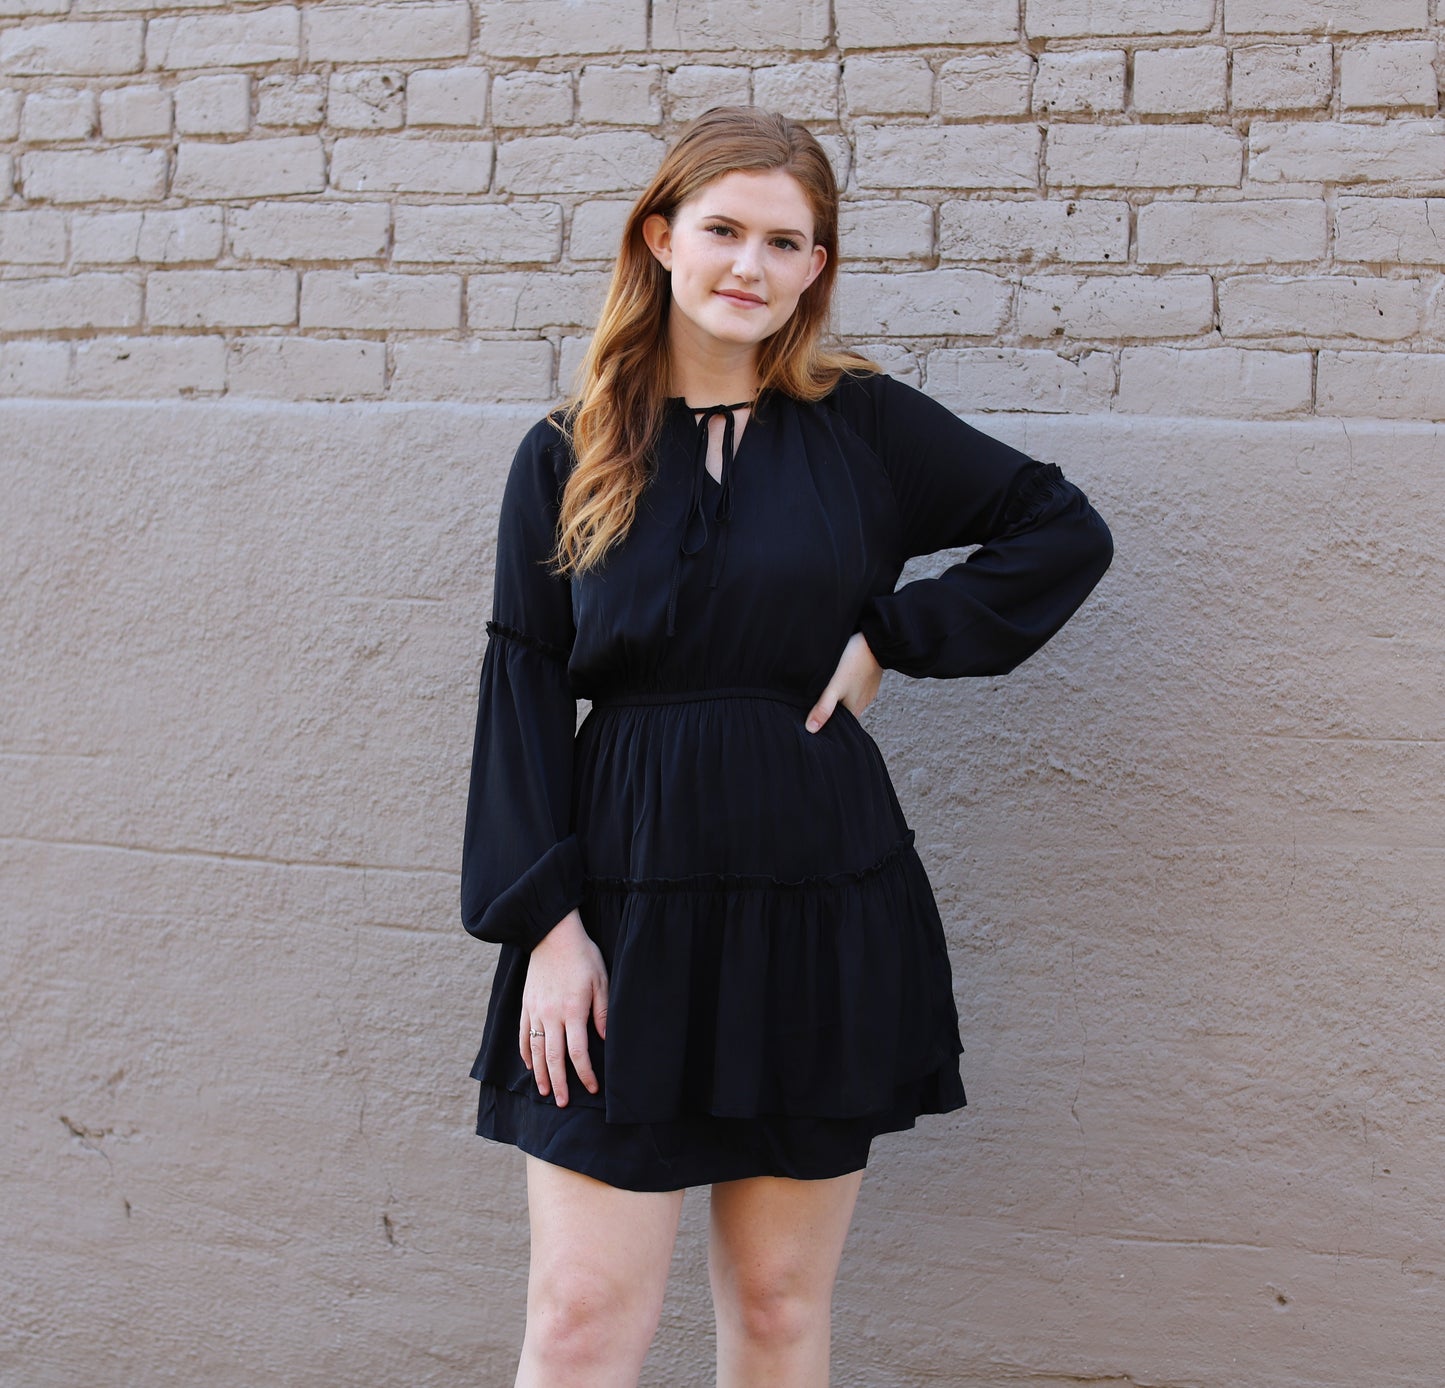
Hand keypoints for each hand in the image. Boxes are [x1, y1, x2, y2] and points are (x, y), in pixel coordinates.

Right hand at [519, 909, 608, 1107]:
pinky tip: (529, 1066)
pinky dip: (526, 1053)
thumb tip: (605, 1039)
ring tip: (543, 1092)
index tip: (592, 1088)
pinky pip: (523, 1034)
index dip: (585, 1074)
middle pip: (553, 1058)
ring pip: (536, 1051)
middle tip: (562, 1103)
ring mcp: (535, 1011)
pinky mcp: (526, 1005)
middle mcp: (551, 1015)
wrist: (552, 934)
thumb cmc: (582, 956)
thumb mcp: (601, 980)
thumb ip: (603, 1011)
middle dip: (558, 1084)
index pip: (578, 1053)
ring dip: (539, 1074)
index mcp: (573, 1011)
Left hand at [805, 631, 882, 732]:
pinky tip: (840, 675)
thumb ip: (823, 708)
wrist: (875, 640)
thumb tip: (811, 729)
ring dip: (838, 694)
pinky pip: (855, 685)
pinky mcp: (870, 678)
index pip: (836, 723)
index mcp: (854, 710)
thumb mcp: (834, 687)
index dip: (824, 721)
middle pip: (842, 710)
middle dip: (829, 707)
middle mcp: (862, 703)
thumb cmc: (853, 663)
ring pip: (848, 697)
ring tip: (824, 687)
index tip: (810, 717)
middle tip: (813, 700)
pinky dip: (847, 683)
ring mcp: (867, 690)